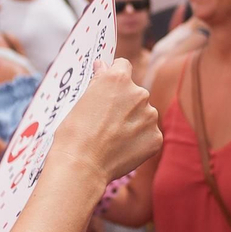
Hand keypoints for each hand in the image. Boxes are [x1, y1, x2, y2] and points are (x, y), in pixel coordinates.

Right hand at [53, 61, 160, 185]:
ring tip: (113, 139)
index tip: (109, 88)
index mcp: (118, 79)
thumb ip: (98, 81)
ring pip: (144, 115)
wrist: (82, 165)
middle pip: (135, 93)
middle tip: (107, 121)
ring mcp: (150, 116)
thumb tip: (103, 65)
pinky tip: (122, 149)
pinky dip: (139, 141)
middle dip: (125, 103)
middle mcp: (139, 93)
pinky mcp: (156, 137)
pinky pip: (149, 135)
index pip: (123, 65)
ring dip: (134, 122)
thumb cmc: (75, 132)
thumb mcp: (81, 100)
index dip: (114, 76)